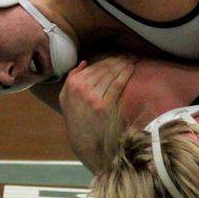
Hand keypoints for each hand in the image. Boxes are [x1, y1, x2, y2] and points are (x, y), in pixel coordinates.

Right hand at [58, 55, 136, 169]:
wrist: (85, 141)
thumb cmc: (77, 119)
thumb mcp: (65, 99)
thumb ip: (71, 79)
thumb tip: (84, 62)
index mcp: (72, 84)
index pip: (94, 66)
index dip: (108, 59)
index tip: (118, 56)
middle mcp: (80, 89)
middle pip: (103, 68)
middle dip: (118, 59)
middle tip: (129, 55)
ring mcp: (93, 97)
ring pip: (111, 73)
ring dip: (124, 63)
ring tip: (132, 59)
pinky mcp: (104, 106)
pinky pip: (117, 84)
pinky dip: (126, 73)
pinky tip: (132, 67)